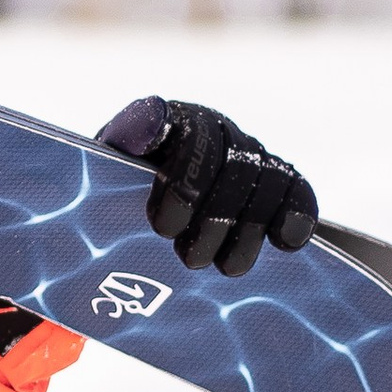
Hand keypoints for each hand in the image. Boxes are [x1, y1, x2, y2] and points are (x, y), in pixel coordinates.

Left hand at [95, 95, 318, 275]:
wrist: (143, 219)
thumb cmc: (112, 203)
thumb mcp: (95, 184)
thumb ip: (104, 164)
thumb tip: (141, 133)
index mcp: (164, 122)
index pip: (183, 131)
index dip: (183, 180)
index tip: (165, 227)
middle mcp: (210, 128)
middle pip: (230, 161)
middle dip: (214, 217)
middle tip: (189, 260)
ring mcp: (245, 151)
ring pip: (266, 177)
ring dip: (248, 229)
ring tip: (226, 268)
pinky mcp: (276, 180)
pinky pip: (296, 189)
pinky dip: (295, 214)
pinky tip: (284, 242)